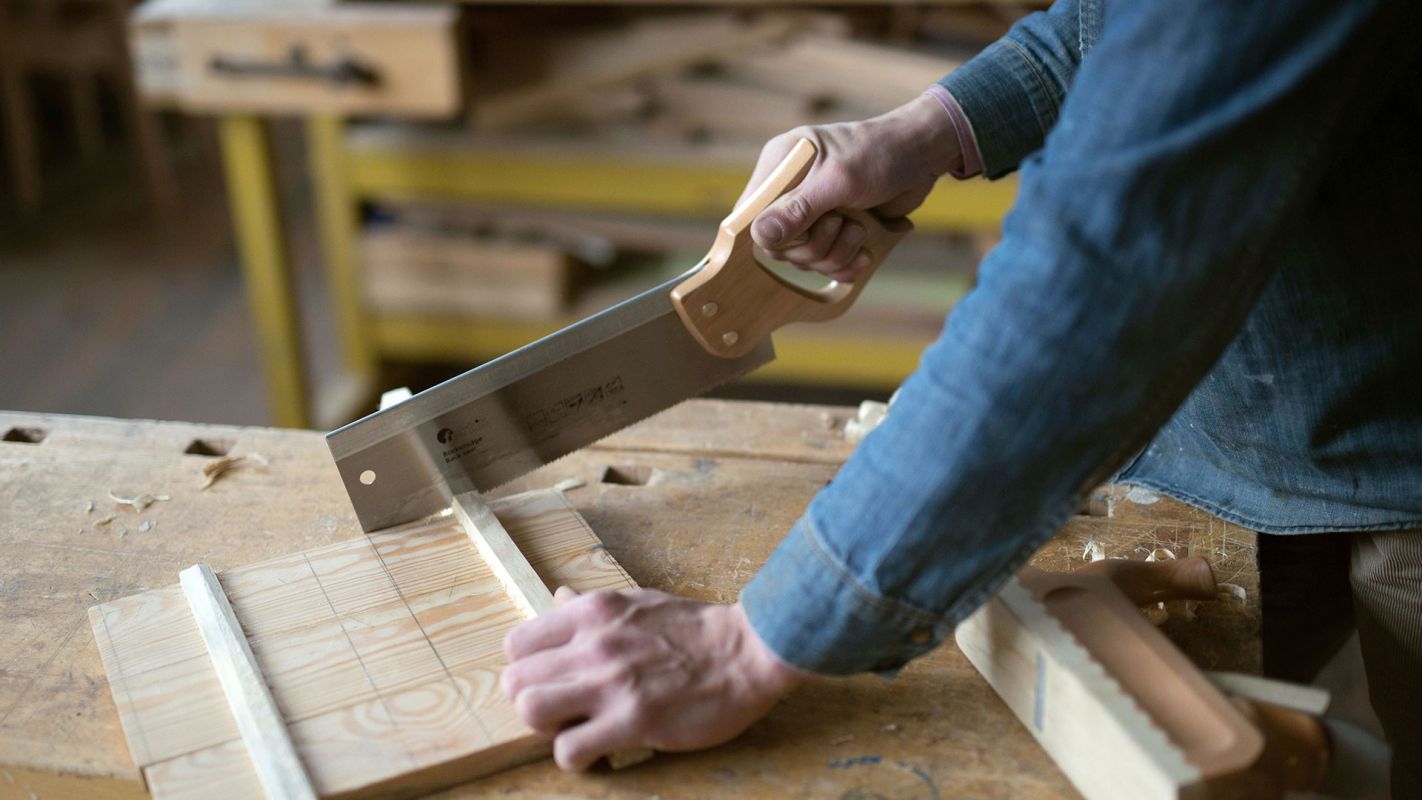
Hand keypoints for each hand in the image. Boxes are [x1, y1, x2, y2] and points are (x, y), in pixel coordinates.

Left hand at [501, 587, 806, 770]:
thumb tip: (557, 597)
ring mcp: (612, 683)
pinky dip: (576, 758)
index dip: (526, 669)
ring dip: (546, 729)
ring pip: (531, 711)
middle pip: (515, 681)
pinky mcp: (633, 720)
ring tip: (573, 729)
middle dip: (531, 701)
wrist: (748, 650)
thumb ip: (591, 606)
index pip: (516, 643)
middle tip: (560, 711)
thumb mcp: (637, 601)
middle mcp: (594, 644)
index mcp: (592, 612)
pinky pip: (570, 750)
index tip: (549, 680)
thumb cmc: (695, 627)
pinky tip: (598, 751)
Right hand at [743, 94, 959, 281]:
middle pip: (779, 246)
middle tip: (840, 223)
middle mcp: (790, 191)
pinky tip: (864, 252)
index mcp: (780, 166)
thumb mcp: (839, 179)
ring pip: (805, 259)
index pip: (751, 214)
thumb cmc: (879, 153)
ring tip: (859, 229)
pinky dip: (847, 264)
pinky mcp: (833, 231)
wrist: (923, 156)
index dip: (771, 234)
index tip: (800, 233)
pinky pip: (827, 264)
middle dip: (814, 245)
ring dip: (836, 253)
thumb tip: (760, 235)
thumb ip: (799, 208)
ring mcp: (812, 214)